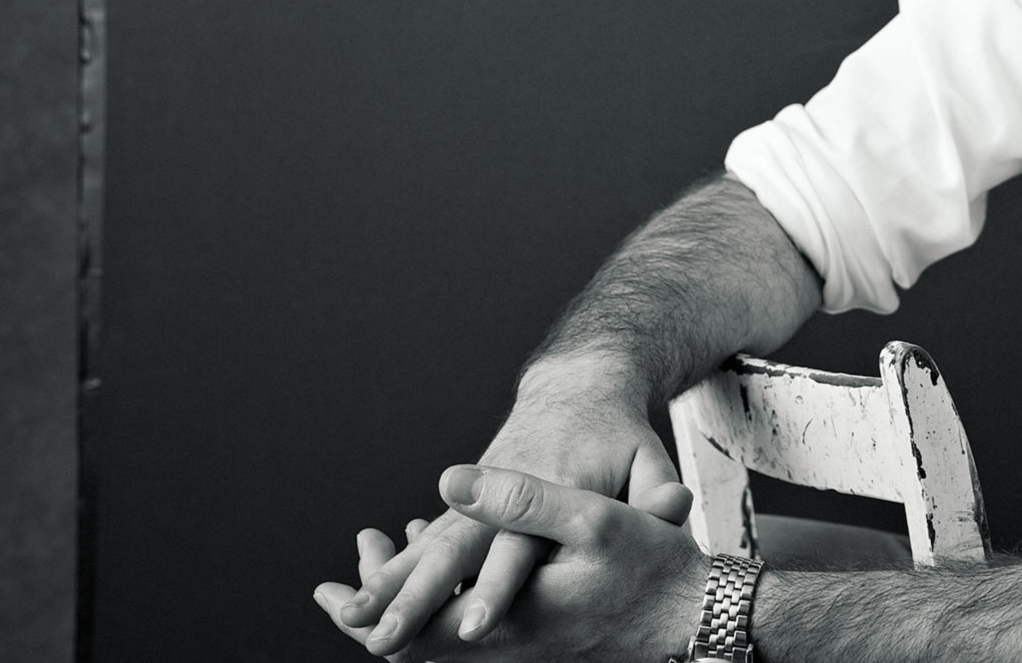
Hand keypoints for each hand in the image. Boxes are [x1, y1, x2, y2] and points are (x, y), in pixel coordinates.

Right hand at [335, 363, 680, 652]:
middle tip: (385, 639)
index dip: (499, 588)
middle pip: (458, 554)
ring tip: (350, 620)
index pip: (521, 547)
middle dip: (420, 598)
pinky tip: (359, 599)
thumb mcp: (648, 456)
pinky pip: (424, 542)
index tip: (476, 624)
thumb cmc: (617, 432)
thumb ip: (657, 490)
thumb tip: (672, 512)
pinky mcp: (466, 504)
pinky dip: (391, 568)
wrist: (576, 384)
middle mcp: (505, 496)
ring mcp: (479, 498)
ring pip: (428, 548)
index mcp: (550, 491)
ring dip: (389, 584)